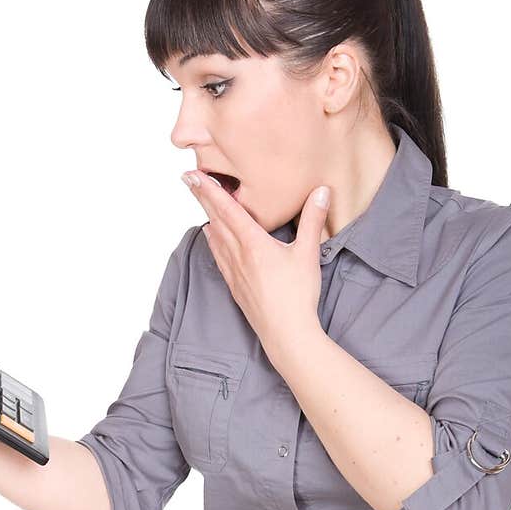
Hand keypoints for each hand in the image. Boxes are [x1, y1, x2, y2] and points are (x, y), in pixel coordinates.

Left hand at [182, 170, 329, 363]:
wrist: (285, 333)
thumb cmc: (297, 296)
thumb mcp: (308, 254)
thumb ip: (312, 220)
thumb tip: (321, 191)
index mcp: (253, 243)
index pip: (227, 210)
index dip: (209, 190)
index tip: (193, 175)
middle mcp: (238, 255)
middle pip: (215, 220)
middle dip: (202, 198)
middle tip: (189, 180)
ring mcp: (234, 271)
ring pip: (215, 237)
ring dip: (207, 217)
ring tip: (200, 203)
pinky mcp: (235, 285)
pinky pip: (218, 256)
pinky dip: (212, 241)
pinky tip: (211, 237)